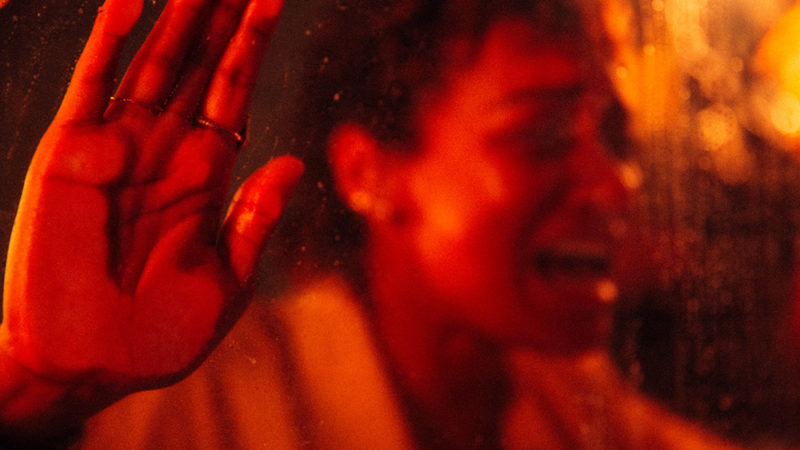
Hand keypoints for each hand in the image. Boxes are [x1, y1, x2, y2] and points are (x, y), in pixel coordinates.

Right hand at [0, 0, 301, 407]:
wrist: (97, 365)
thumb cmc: (162, 333)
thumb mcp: (225, 278)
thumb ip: (254, 217)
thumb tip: (292, 162)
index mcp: (204, 175)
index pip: (231, 91)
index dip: (252, 45)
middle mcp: (163, 149)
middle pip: (197, 64)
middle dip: (219, 13)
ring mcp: (118, 146)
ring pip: (152, 62)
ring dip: (177, 15)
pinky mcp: (70, 155)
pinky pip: (91, 86)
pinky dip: (108, 42)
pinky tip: (133, 0)